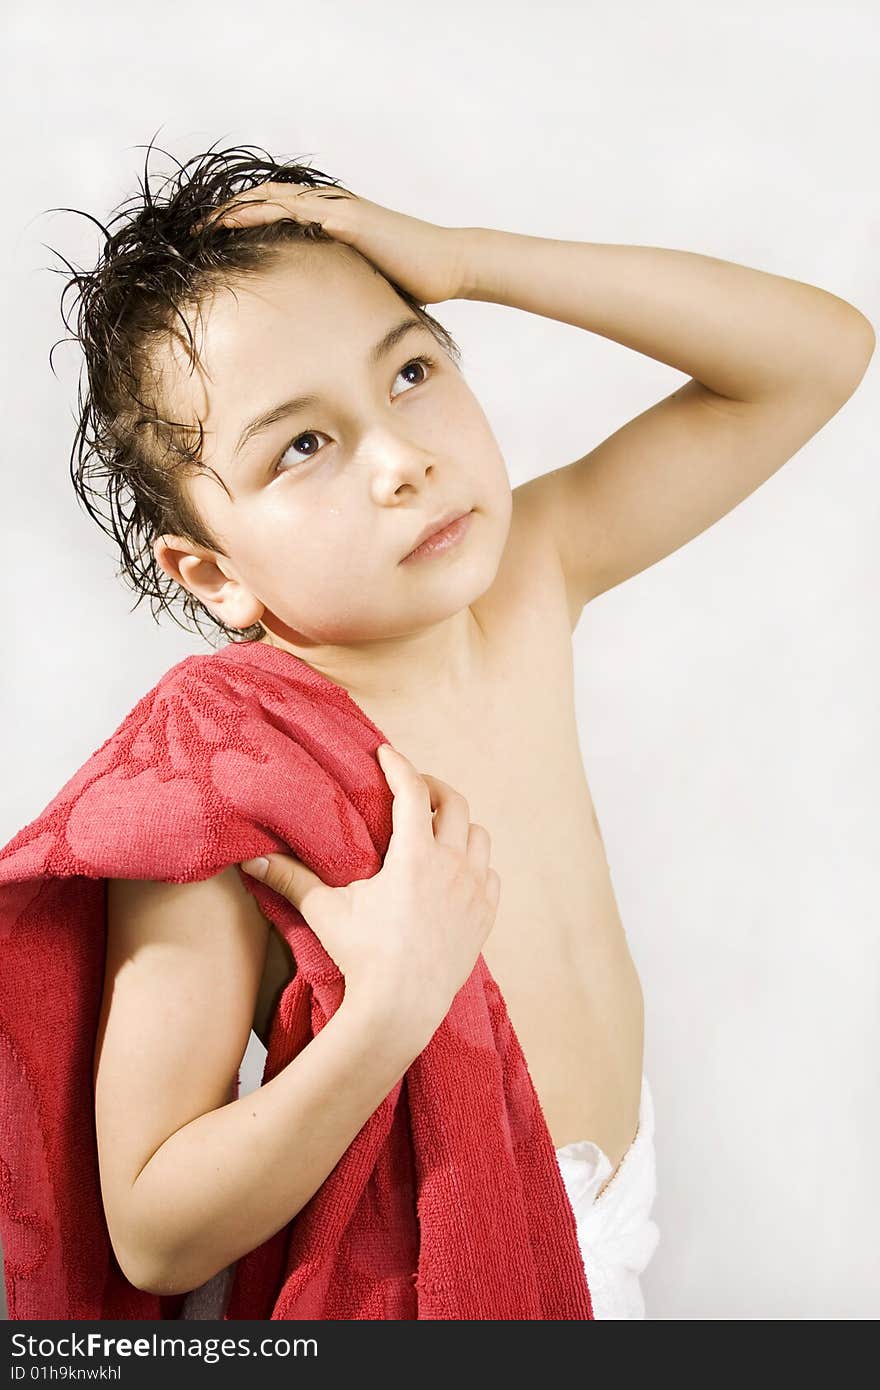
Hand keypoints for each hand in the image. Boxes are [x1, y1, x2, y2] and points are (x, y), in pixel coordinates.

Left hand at [191, 179, 474, 304]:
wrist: (450, 266)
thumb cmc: (415, 278)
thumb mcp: (368, 282)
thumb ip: (343, 286)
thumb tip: (325, 315)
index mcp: (333, 219)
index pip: (278, 210)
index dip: (244, 218)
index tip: (212, 235)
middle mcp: (331, 206)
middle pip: (267, 198)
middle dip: (228, 210)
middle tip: (192, 226)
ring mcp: (339, 210)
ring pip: (275, 198)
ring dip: (237, 208)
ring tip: (205, 222)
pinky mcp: (349, 220)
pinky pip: (298, 211)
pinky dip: (266, 213)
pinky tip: (240, 222)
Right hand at [239, 743, 499, 1043]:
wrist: (401, 1008)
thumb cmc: (362, 956)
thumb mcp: (325, 911)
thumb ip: (290, 878)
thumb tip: (249, 859)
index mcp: (415, 856)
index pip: (411, 792)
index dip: (399, 766)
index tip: (386, 753)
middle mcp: (452, 866)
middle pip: (454, 804)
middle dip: (433, 788)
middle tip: (412, 789)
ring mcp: (474, 891)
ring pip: (479, 836)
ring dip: (459, 825)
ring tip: (437, 828)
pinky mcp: (485, 916)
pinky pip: (491, 874)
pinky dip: (476, 863)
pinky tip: (458, 870)